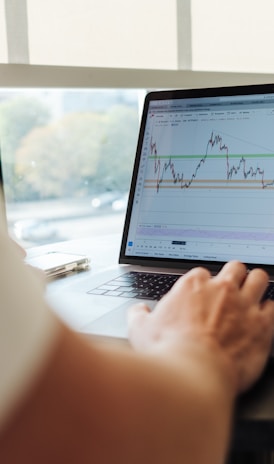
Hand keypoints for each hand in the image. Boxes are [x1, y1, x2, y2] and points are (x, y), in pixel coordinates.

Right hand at [128, 261, 273, 393]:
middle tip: (231, 288)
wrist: (192, 375)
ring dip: (256, 284)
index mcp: (192, 286)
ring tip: (254, 293)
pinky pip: (273, 306)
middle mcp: (221, 289)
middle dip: (234, 275)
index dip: (203, 283)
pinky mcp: (262, 324)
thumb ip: (138, 315)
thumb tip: (138, 311)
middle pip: (235, 267)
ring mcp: (244, 304)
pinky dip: (269, 311)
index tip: (201, 294)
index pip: (202, 272)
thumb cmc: (167, 352)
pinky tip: (264, 318)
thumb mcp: (140, 330)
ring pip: (259, 278)